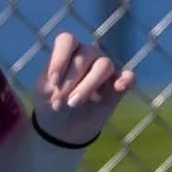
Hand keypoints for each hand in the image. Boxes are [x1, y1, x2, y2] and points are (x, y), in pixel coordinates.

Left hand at [30, 33, 133, 148]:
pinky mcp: (118, 87)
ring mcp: (104, 69)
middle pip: (85, 55)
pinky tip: (119, 87)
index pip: (67, 41)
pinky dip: (126, 79)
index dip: (60, 59)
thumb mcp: (43, 94)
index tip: (53, 82)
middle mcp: (87, 55)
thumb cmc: (50, 105)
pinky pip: (128, 76)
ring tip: (74, 103)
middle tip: (60, 102)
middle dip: (71, 80)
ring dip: (89, 84)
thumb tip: (71, 79)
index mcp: (67, 52)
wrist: (61, 129)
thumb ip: (57, 83)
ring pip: (105, 65)